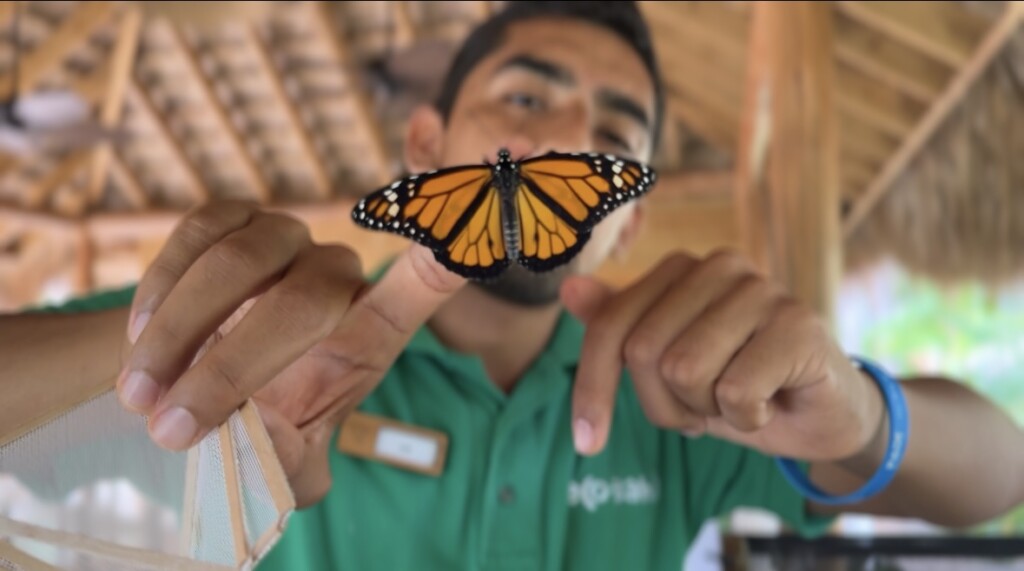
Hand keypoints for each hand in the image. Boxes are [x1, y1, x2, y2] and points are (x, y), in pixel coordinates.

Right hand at [117, 201, 463, 505]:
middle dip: (233, 366)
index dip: (447, 252)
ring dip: (181, 334)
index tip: (466, 235)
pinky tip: (138, 339)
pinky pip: (199, 231)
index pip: (426, 281)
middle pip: (307, 299)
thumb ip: (293, 464)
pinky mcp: (232, 217)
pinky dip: (161, 288)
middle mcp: (335, 275)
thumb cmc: (256, 426)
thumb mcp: (285, 462)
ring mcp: (285, 239)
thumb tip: (284, 458)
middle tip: (172, 427)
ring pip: (242, 261)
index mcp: (370, 330)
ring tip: (140, 396)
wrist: (194, 388)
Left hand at [561, 249, 883, 463]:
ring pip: (684, 370)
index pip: (610, 327)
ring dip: (706, 411)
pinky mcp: (799, 324)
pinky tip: (771, 403)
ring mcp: (762, 289)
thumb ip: (619, 327)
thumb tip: (569, 289)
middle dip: (664, 405)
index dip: (592, 388)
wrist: (822, 416)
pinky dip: (746, 418)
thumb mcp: (667, 368)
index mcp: (681, 269)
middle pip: (643, 352)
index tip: (587, 441)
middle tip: (703, 408)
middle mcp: (719, 265)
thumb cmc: (738, 385)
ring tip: (739, 401)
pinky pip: (734, 392)